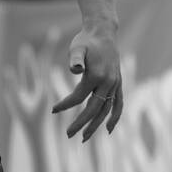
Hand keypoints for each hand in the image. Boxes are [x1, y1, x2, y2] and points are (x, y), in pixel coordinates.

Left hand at [52, 23, 122, 140]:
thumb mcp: (77, 47)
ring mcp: (115, 84)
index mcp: (97, 76)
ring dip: (96, 126)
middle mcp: (108, 83)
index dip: (65, 105)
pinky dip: (115, 117)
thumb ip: (75, 59)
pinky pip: (119, 104)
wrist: (104, 32)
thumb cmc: (86, 41)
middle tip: (68, 135)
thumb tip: (74, 70)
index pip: (79, 97)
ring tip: (84, 138)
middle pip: (93, 109)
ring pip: (107, 110)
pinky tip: (108, 130)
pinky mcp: (119, 84)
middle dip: (80, 123)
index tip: (53, 110)